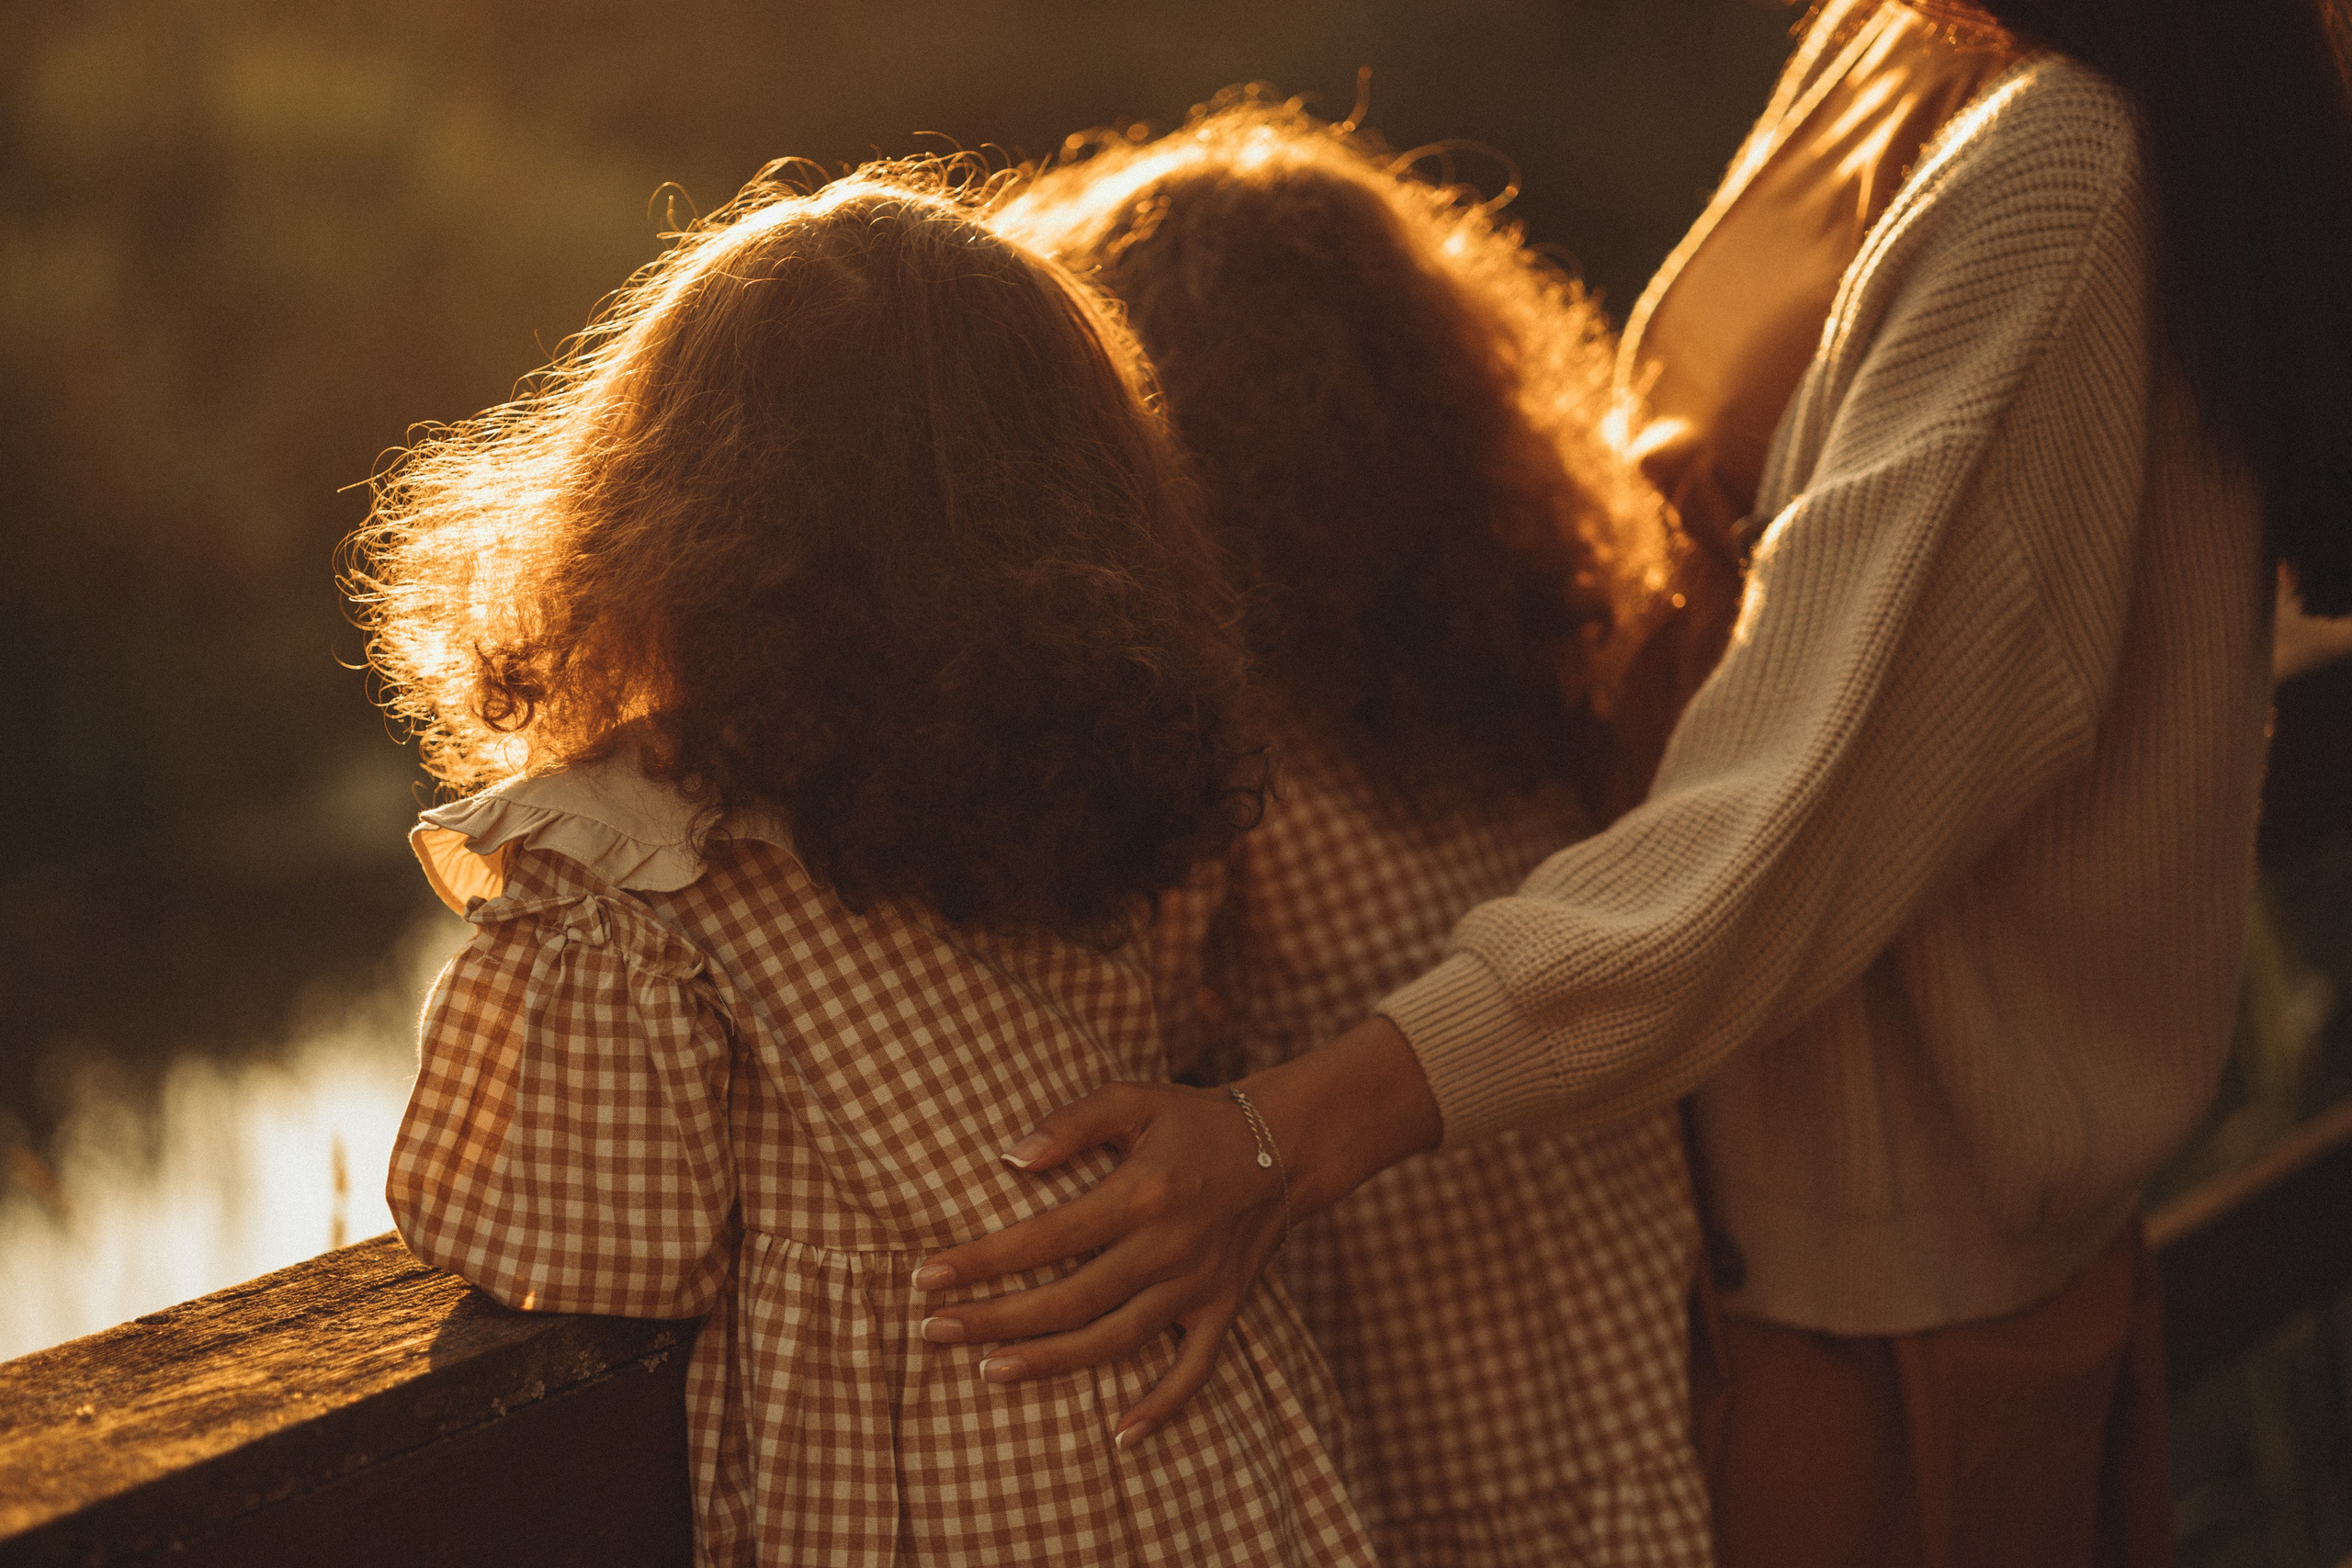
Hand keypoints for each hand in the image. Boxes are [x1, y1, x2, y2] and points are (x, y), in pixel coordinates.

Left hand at [912, 1016, 1441, 1445]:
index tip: (928, 1277)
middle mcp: (1167, 1248)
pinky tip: (1119, 1437)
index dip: (984, 1260)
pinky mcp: (1223, 1310)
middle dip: (997, 1319)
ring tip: (989, 1372)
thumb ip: (1071, 1123)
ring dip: (1051, 1362)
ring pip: (1116, 1340)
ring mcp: (1197, 1287)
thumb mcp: (1134, 1098)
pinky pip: (1193, 1371)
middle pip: (1070, 1299)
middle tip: (935, 1331)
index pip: (1046, 1237)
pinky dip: (1161, 1407)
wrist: (1286, 1145)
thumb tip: (1009, 1159)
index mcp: (1141, 1194)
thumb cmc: (1194, 1119)